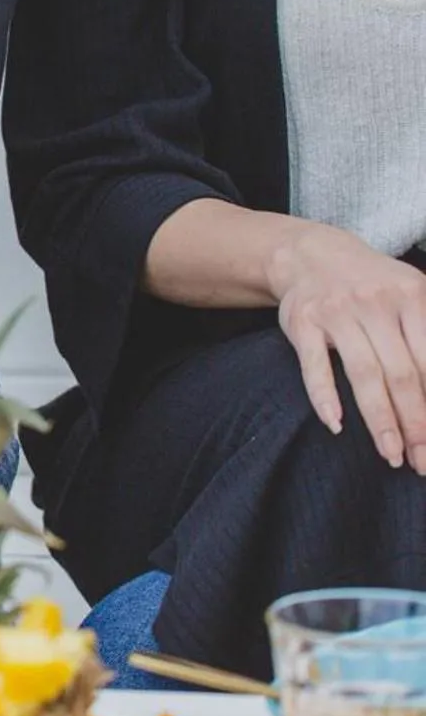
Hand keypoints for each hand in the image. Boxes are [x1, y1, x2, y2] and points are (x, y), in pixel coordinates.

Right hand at [270, 223, 425, 471]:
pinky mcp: (302, 322)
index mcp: (412, 296)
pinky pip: (314, 365)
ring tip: (392, 454)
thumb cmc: (374, 285)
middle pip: (401, 373)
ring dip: (379, 420)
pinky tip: (335, 425)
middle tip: (423, 461)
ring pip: (363, 374)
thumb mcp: (413, 294)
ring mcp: (336, 313)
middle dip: (415, 423)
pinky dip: (324, 396)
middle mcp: (375, 304)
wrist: (310, 254)